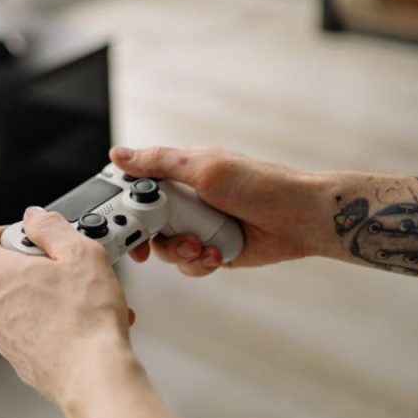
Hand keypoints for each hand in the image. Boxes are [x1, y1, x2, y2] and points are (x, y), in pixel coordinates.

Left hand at [0, 207, 136, 405]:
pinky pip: (26, 331)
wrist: (95, 375)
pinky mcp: (21, 360)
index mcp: (1, 276)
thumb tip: (35, 217)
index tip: (22, 234)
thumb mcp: (80, 253)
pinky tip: (79, 322)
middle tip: (53, 263)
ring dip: (38, 294)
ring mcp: (5, 337)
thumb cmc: (88, 319)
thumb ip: (52, 227)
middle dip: (21, 263)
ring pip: (12, 304)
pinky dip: (46, 322)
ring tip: (77, 296)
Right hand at [111, 146, 321, 276]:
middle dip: (148, 237)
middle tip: (148, 245)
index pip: (138, 186)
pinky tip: (215, 255)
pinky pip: (188, 264)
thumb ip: (159, 162)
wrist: (300, 218)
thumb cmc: (259, 184)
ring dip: (178, 251)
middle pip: (145, 223)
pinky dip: (197, 263)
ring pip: (165, 248)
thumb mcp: (203, 167)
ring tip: (200, 246)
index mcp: (180, 175)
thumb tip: (118, 154)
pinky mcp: (211, 251)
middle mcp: (186, 201)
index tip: (119, 218)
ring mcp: (198, 227)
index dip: (124, 204)